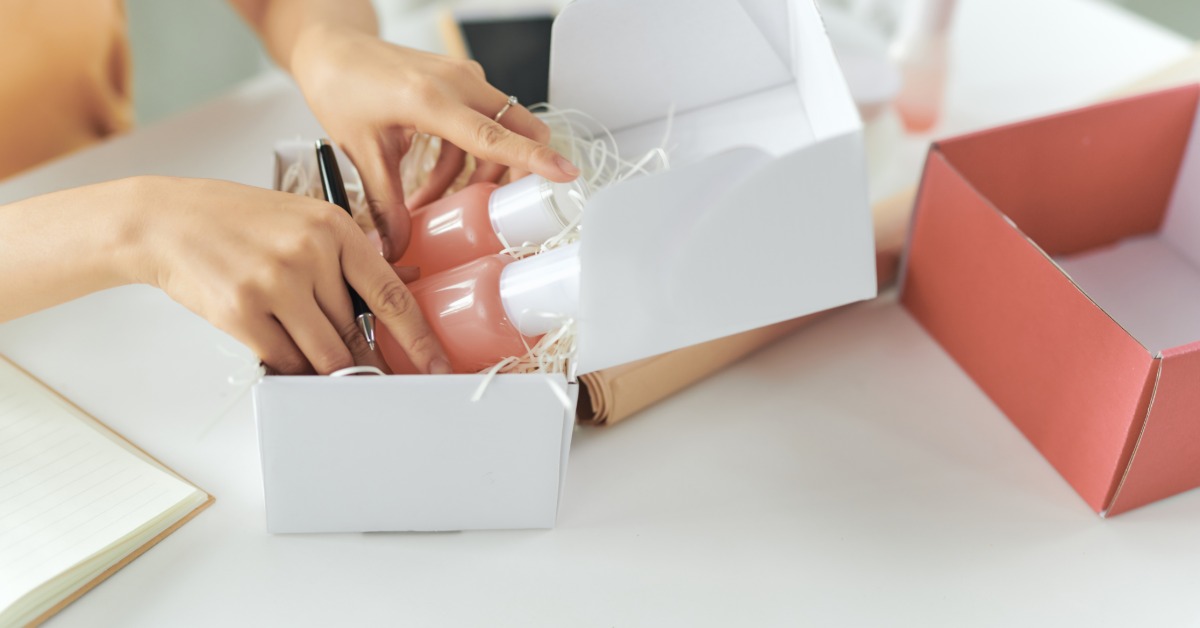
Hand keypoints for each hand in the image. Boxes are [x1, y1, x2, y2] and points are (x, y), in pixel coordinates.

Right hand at [126, 176, 449, 374]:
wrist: (166, 220)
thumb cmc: (239, 222)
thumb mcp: (304, 221)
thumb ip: (350, 255)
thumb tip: (406, 282)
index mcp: (335, 227)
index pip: (391, 293)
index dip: (417, 337)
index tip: (435, 364)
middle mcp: (310, 253)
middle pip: (354, 332)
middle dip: (357, 355)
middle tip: (360, 367)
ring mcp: (275, 282)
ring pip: (323, 353)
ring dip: (321, 364)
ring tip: (304, 345)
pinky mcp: (242, 311)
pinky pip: (285, 360)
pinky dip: (287, 363)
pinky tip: (274, 342)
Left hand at [290, 24, 579, 260]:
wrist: (334, 49)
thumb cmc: (343, 85)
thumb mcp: (361, 150)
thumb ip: (385, 203)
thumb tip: (397, 247)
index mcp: (430, 98)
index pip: (493, 135)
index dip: (532, 158)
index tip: (565, 173)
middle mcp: (457, 83)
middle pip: (518, 129)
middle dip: (515, 173)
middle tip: (497, 209)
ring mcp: (464, 79)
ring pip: (500, 133)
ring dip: (479, 175)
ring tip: (438, 203)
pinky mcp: (462, 83)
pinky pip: (482, 126)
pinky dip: (466, 159)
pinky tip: (436, 182)